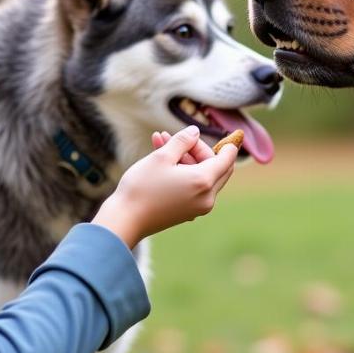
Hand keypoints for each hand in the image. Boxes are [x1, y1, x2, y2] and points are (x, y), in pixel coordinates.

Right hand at [91, 125, 236, 247]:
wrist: (124, 220)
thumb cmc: (142, 186)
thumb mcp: (162, 156)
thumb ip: (182, 141)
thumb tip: (195, 132)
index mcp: (204, 181)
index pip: (227, 159)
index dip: (228, 144)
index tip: (229, 133)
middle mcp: (207, 197)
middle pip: (218, 168)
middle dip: (200, 149)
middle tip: (181, 138)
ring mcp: (198, 207)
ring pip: (202, 176)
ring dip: (186, 158)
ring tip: (161, 140)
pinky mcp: (187, 212)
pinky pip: (193, 187)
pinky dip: (183, 172)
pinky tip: (162, 158)